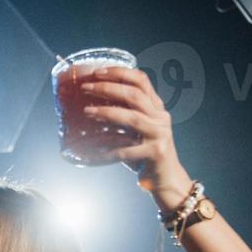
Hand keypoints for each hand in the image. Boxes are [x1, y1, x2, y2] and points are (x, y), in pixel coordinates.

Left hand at [79, 65, 193, 207]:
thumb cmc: (144, 154)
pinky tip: (91, 153)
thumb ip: (121, 118)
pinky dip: (106, 151)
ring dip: (106, 112)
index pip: (141, 80)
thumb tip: (88, 107)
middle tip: (86, 88)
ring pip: (131, 118)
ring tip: (87, 111)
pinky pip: (125, 150)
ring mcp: (160, 134)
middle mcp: (160, 117)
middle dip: (108, 88)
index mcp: (156, 108)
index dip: (120, 72)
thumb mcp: (135, 131)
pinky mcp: (155, 152)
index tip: (98, 71)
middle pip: (134, 95)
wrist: (166, 180)